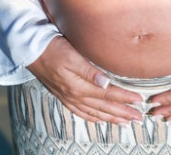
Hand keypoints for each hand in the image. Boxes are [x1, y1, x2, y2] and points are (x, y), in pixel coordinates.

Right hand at [26, 36, 143, 123]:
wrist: (31, 51)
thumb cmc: (53, 48)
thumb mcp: (72, 55)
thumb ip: (89, 71)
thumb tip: (107, 83)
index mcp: (79, 86)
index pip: (108, 94)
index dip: (124, 98)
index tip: (138, 100)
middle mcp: (75, 96)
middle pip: (104, 107)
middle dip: (122, 113)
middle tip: (138, 117)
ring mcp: (69, 98)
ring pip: (95, 113)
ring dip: (111, 118)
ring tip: (125, 122)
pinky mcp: (64, 96)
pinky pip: (82, 113)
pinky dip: (94, 118)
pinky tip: (101, 119)